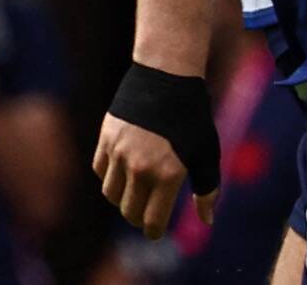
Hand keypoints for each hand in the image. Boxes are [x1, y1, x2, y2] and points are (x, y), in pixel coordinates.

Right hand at [93, 113, 216, 238]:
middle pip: (129, 212)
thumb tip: (207, 221)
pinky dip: (109, 176)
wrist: (166, 76)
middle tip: (146, 211)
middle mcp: (140, 167)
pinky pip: (100, 170)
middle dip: (138, 216)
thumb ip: (207, 190)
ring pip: (111, 194)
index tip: (155, 230)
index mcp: (167, 175)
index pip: (152, 222)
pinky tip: (123, 169)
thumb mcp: (207, 153)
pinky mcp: (106, 138)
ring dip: (121, 198)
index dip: (154, 231)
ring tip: (134, 190)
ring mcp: (120, 152)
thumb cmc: (192, 117)